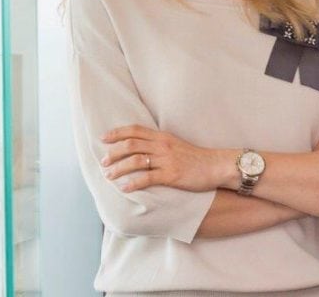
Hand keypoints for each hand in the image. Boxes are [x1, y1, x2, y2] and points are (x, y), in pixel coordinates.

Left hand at [100, 125, 228, 192]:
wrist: (215, 166)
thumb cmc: (195, 158)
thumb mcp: (175, 144)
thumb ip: (159, 144)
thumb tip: (140, 148)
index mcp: (162, 136)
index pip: (135, 130)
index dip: (117, 133)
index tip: (103, 138)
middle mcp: (162, 145)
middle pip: (131, 145)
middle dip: (114, 153)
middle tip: (103, 162)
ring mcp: (166, 160)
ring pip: (136, 161)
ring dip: (119, 168)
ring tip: (108, 176)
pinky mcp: (171, 175)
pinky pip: (148, 178)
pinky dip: (133, 183)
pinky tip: (124, 188)